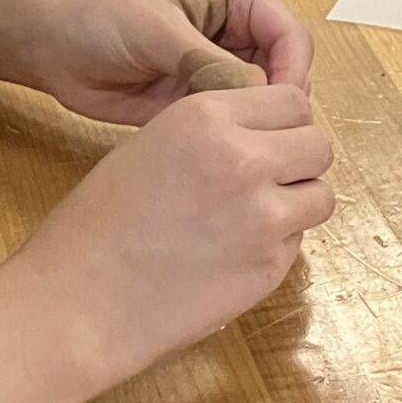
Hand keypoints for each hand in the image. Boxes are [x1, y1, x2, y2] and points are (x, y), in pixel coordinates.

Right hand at [11, 85, 334, 389]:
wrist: (80, 301)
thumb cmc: (97, 226)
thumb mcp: (151, 145)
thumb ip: (212, 133)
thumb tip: (263, 136)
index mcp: (207, 116)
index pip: (291, 101)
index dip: (281, 124)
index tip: (264, 142)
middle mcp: (244, 158)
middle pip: (317, 144)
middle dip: (297, 161)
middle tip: (264, 183)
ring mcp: (264, 216)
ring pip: (321, 195)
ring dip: (297, 204)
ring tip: (251, 220)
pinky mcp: (270, 267)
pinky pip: (298, 243)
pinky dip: (277, 246)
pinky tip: (231, 255)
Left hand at [23, 0, 314, 124]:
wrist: (47, 43)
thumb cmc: (98, 14)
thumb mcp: (159, 31)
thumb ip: (210, 62)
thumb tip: (259, 98)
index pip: (291, 38)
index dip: (291, 75)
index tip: (276, 113)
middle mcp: (237, 33)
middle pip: (286, 76)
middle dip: (279, 108)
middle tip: (259, 142)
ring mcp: (219, 71)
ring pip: (263, 107)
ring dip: (255, 129)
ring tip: (236, 152)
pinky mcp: (199, 104)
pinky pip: (231, 126)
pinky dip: (230, 143)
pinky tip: (216, 157)